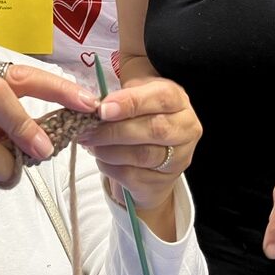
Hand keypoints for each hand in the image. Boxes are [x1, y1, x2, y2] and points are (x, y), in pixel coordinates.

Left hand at [78, 77, 200, 211]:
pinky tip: (100, 157)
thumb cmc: (138, 117)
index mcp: (178, 100)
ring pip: (142, 155)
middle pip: (155, 130)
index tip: (103, 108)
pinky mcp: (163, 182)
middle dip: (115, 130)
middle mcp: (186, 129)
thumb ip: (119, 92)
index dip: (131, 102)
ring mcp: (178, 158)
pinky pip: (133, 176)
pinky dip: (109, 166)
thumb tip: (92, 101)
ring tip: (90, 142)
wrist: (147, 154)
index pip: (162, 98)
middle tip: (88, 129)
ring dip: (109, 149)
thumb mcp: (132, 94)